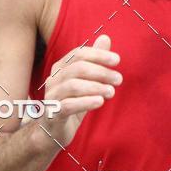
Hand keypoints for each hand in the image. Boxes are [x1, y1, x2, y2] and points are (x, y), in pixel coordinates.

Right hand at [35, 34, 121, 148]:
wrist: (52, 132)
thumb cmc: (71, 103)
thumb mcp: (85, 82)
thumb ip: (94, 61)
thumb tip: (105, 38)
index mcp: (60, 68)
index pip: (78, 54)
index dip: (98, 55)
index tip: (117, 61)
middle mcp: (53, 79)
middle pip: (77, 68)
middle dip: (101, 72)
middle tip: (119, 79)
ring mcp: (51, 97)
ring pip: (73, 86)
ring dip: (96, 87)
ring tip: (112, 92)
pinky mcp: (53, 114)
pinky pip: (68, 105)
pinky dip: (86, 102)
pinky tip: (100, 102)